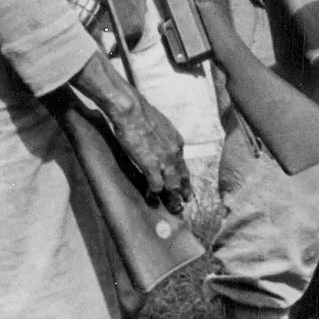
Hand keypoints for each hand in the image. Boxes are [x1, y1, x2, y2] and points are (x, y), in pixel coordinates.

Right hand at [111, 97, 191, 213]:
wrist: (132, 110)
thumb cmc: (141, 113)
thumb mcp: (159, 125)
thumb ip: (161, 137)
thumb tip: (156, 140)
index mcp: (177, 142)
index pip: (182, 164)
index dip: (182, 175)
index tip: (183, 183)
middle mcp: (175, 153)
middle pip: (182, 177)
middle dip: (184, 190)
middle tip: (186, 201)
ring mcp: (164, 161)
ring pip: (173, 185)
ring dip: (173, 198)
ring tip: (175, 208)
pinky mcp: (151, 166)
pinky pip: (156, 186)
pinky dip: (154, 194)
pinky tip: (153, 200)